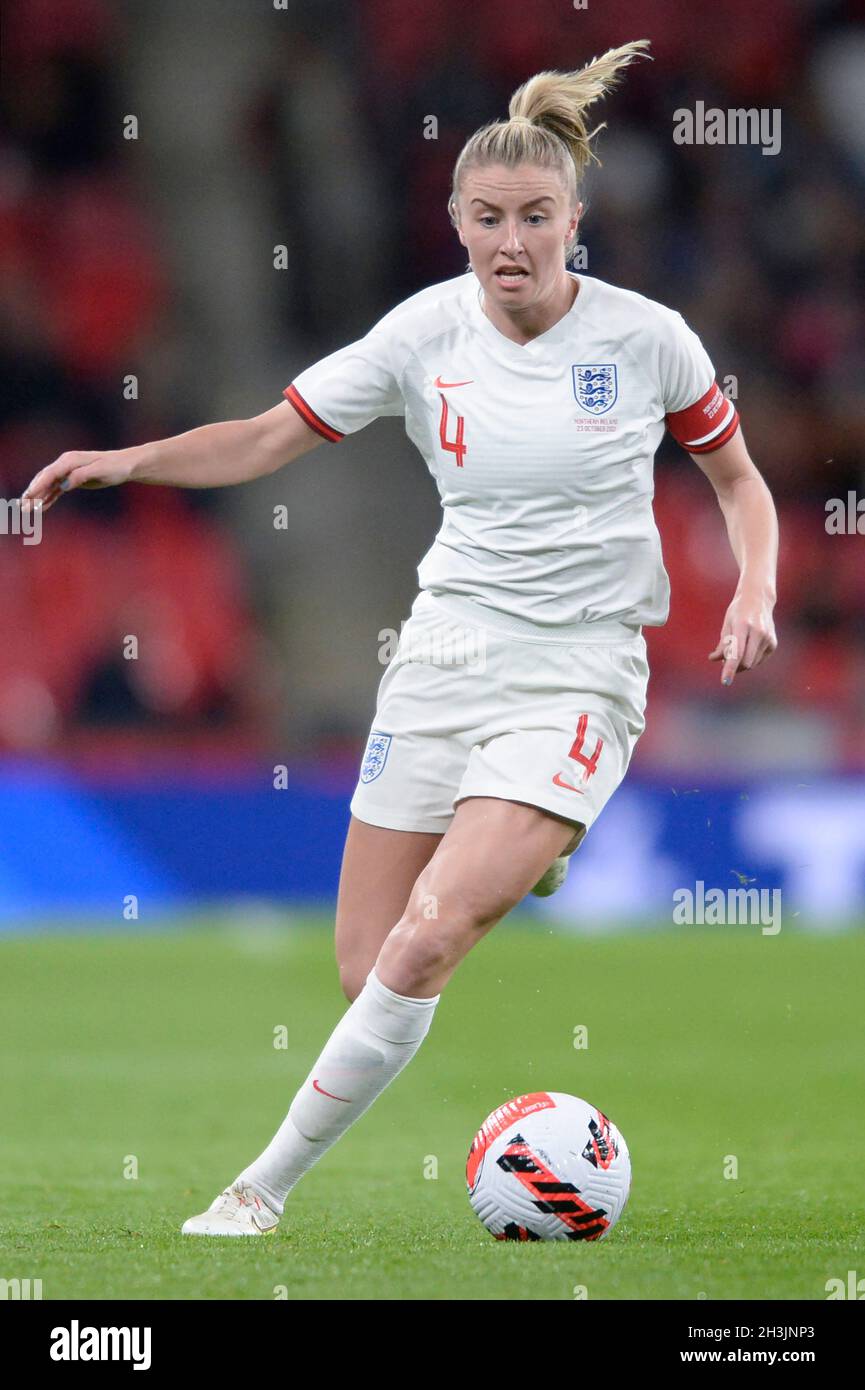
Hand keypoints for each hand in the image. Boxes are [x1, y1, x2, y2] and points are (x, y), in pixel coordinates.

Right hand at [20, 448, 140, 514]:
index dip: (38, 485)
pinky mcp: (73, 480)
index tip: (29, 496)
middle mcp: (66, 464)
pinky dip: (48, 498)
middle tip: (22, 506)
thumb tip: (63, 485)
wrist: (126, 465)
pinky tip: (40, 508)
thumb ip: (80, 476)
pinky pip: (57, 490)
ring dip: (38, 497)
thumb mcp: (100, 471)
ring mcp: (68, 472)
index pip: (50, 474)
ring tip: (26, 510)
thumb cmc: (115, 467)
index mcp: (70, 460)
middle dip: (33, 492)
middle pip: (45, 479)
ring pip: (49, 485)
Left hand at [709, 591, 776, 685]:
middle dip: (733, 666)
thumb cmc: (738, 612)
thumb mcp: (726, 624)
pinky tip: (748, 646)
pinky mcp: (773, 644)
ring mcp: (768, 638)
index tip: (725, 682)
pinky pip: (758, 660)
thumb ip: (722, 644)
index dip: (730, 668)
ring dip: (741, 663)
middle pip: (744, 662)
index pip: (736, 652)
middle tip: (725, 658)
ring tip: (736, 649)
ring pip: (751, 664)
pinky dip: (750, 658)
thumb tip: (714, 659)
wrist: (758, 599)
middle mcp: (758, 632)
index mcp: (743, 625)